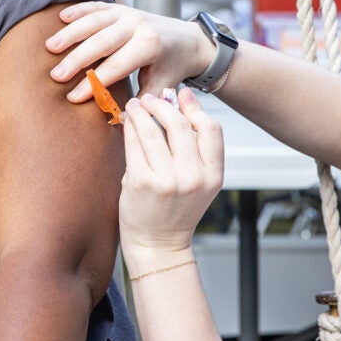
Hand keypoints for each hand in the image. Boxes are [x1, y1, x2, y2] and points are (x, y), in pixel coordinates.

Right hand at [47, 2, 211, 102]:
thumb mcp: (163, 86)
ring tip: (50, 47)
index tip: (72, 98)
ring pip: (95, 21)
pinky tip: (61, 18)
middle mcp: (138, 25)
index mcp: (149, 46)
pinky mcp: (122, 8)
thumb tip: (117, 119)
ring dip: (71, 33)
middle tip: (55, 76)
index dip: (93, 83)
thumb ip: (142, 101)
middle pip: (101, 42)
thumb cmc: (173, 67)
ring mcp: (129, 13)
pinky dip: (79, 10)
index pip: (115, 67)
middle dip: (76, 60)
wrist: (190, 40)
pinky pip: (97, 6)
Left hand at [117, 89, 223, 267]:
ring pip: (154, 130)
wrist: (157, 245)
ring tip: (136, 105)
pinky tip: (127, 120)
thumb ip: (194, 148)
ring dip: (142, 111)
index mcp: (213, 176)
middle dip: (163, 105)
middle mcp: (193, 178)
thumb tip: (180, 100)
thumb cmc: (175, 210)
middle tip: (151, 99)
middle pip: (180, 124)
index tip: (180, 95)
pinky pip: (134, 143)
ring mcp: (167, 180)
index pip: (211, 129)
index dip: (194, 107)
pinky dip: (129, 126)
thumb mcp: (198, 182)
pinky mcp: (141, 182)